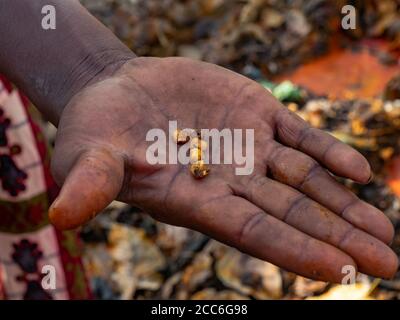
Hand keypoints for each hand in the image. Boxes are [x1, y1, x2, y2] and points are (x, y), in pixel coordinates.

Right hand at [49, 57, 397, 282]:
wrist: (117, 93)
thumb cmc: (96, 131)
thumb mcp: (84, 156)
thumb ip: (89, 182)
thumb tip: (61, 215)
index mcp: (195, 200)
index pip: (252, 232)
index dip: (293, 248)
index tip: (340, 270)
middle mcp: (230, 182)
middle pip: (292, 214)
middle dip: (338, 236)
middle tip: (386, 263)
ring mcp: (248, 149)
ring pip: (306, 181)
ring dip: (345, 202)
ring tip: (384, 228)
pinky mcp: (255, 115)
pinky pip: (300, 138)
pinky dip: (329, 152)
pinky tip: (358, 170)